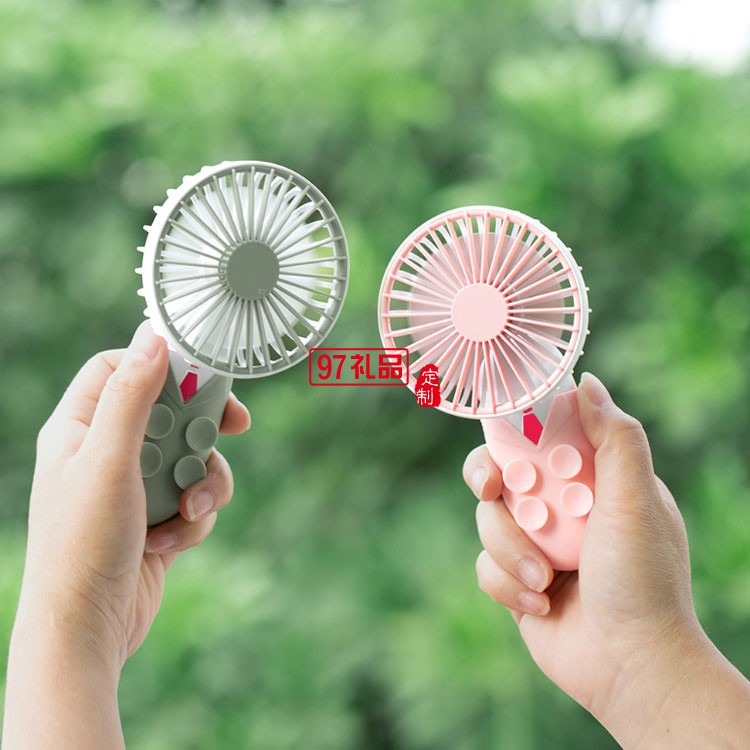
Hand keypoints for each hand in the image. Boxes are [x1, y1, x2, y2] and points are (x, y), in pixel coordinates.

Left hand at [19, 322, 250, 667]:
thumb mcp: (109, 460)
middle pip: (170, 410)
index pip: (119, 369)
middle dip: (202, 428)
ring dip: (204, 482)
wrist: (88, 629)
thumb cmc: (83, 543)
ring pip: (193, 457)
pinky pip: (195, 498)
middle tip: (235, 426)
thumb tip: (153, 337)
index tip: (203, 371)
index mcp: (80, 428)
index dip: (162, 363)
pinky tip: (171, 543)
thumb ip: (132, 398)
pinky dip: (194, 518)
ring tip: (190, 509)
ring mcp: (134, 487)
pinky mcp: (158, 518)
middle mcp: (106, 452)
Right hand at [464, 373, 749, 745]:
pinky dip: (507, 584)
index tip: (507, 435)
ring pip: (486, 521)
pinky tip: (541, 604)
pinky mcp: (515, 579)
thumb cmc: (643, 580)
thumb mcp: (636, 499)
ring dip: (510, 550)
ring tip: (545, 579)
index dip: (516, 429)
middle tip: (493, 491)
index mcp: (590, 480)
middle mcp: (560, 507)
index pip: (542, 434)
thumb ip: (616, 438)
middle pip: (500, 470)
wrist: (629, 666)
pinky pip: (484, 566)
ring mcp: (536, 543)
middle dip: (491, 482)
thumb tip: (588, 383)